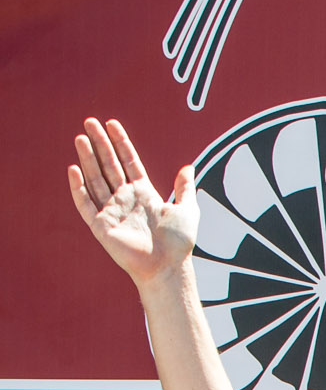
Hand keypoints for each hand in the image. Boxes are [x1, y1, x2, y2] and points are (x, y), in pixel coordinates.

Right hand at [69, 118, 197, 290]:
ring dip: (88, 159)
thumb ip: (185, 188)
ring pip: (96, 179)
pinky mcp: (101, 226)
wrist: (168, 267)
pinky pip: (85, 204)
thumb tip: (188, 167)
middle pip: (109, 165)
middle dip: (100, 143)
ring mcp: (111, 211)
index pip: (128, 162)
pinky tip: (73, 169)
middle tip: (90, 122)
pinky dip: (78, 188)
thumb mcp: (187, 210)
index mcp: (143, 193)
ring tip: (81, 138)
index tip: (112, 123)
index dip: (121, 143)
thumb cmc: (178, 243)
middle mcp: (125, 199)